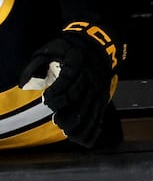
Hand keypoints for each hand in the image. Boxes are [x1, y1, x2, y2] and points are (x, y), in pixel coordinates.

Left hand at [19, 23, 121, 146]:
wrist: (99, 42)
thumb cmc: (69, 47)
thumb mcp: (50, 49)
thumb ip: (35, 65)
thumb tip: (22, 83)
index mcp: (76, 63)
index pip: (68, 79)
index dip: (59, 91)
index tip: (47, 102)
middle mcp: (90, 76)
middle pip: (81, 96)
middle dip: (71, 111)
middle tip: (59, 123)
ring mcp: (98, 87)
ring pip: (92, 108)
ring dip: (83, 123)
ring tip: (73, 136)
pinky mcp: (102, 94)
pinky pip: (100, 112)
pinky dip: (94, 126)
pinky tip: (88, 138)